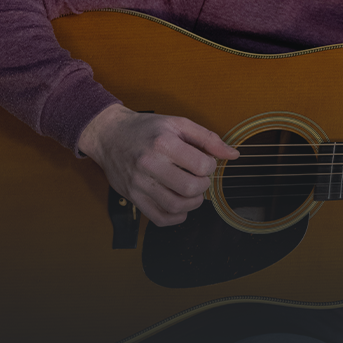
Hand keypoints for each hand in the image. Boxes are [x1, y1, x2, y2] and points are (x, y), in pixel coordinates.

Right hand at [78, 104, 239, 225]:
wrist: (109, 135)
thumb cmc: (146, 129)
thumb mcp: (178, 124)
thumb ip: (208, 139)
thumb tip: (233, 155)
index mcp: (163, 143)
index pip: (202, 166)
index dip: (210, 166)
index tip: (204, 163)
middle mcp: (149, 164)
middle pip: (190, 189)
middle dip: (203, 186)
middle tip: (198, 178)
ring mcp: (139, 183)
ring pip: (175, 207)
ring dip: (192, 203)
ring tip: (191, 192)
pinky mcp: (133, 197)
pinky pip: (159, 218)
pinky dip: (176, 217)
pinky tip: (179, 205)